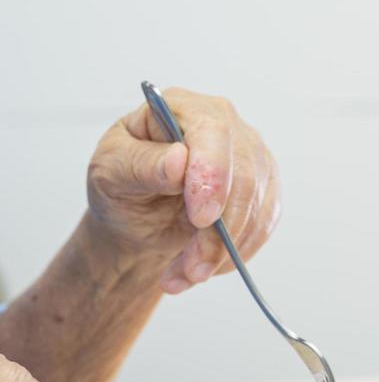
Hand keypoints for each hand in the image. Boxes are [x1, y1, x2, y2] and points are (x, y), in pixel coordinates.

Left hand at [85, 88, 280, 294]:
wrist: (138, 219)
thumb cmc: (121, 188)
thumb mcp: (109, 174)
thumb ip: (139, 165)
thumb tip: (178, 161)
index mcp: (183, 108)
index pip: (214, 132)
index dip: (213, 175)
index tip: (202, 218)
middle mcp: (225, 124)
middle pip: (245, 174)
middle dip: (221, 229)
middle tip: (192, 268)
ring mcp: (251, 155)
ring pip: (258, 204)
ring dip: (226, 249)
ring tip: (187, 274)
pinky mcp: (265, 187)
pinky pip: (265, 222)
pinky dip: (238, 252)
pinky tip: (208, 265)